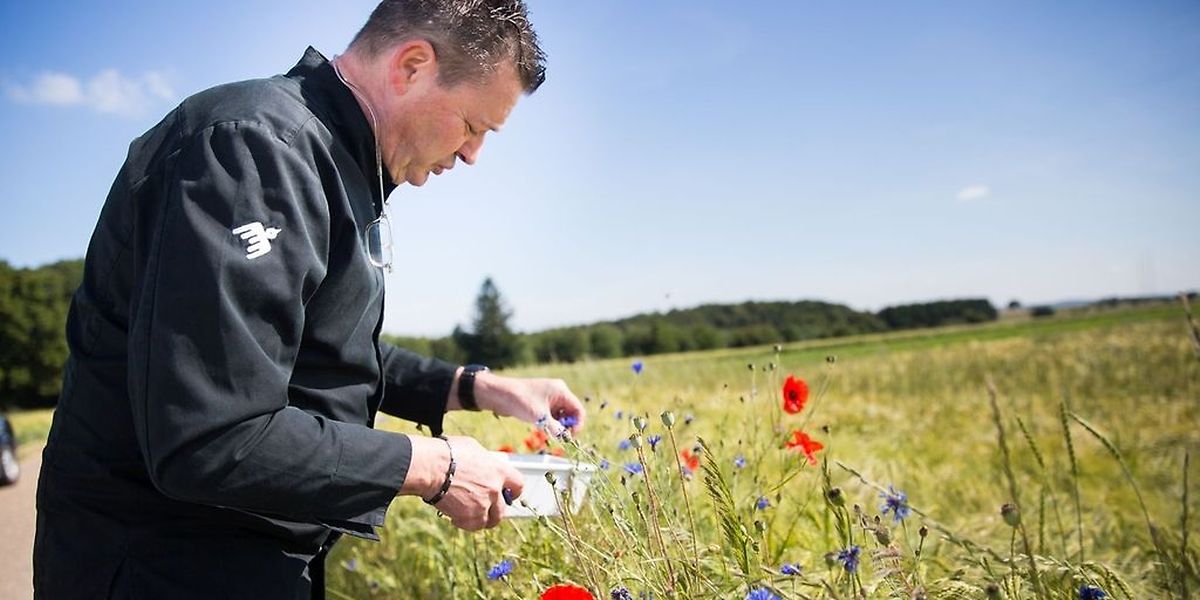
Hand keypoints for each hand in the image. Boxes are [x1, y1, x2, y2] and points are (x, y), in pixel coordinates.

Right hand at [408, 435, 523, 530]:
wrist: (431, 467)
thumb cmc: (447, 453)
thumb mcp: (473, 448)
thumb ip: (484, 462)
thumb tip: (484, 465)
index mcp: (499, 470)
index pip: (518, 485)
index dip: (511, 492)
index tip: (505, 494)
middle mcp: (495, 489)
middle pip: (503, 509)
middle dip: (494, 509)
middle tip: (483, 507)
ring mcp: (483, 505)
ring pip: (489, 521)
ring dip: (481, 518)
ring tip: (469, 512)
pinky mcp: (470, 517)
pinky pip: (473, 526)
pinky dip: (465, 523)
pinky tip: (456, 516)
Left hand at [476, 374, 586, 436]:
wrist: (499, 394)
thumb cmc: (520, 401)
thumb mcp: (539, 417)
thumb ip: (555, 428)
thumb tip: (566, 439)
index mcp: (561, 391)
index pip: (578, 409)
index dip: (578, 425)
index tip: (570, 437)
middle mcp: (558, 392)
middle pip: (571, 413)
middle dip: (567, 426)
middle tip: (560, 438)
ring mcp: (549, 397)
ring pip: (561, 415)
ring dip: (558, 426)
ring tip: (550, 433)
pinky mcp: (541, 403)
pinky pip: (552, 415)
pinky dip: (551, 423)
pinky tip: (544, 429)